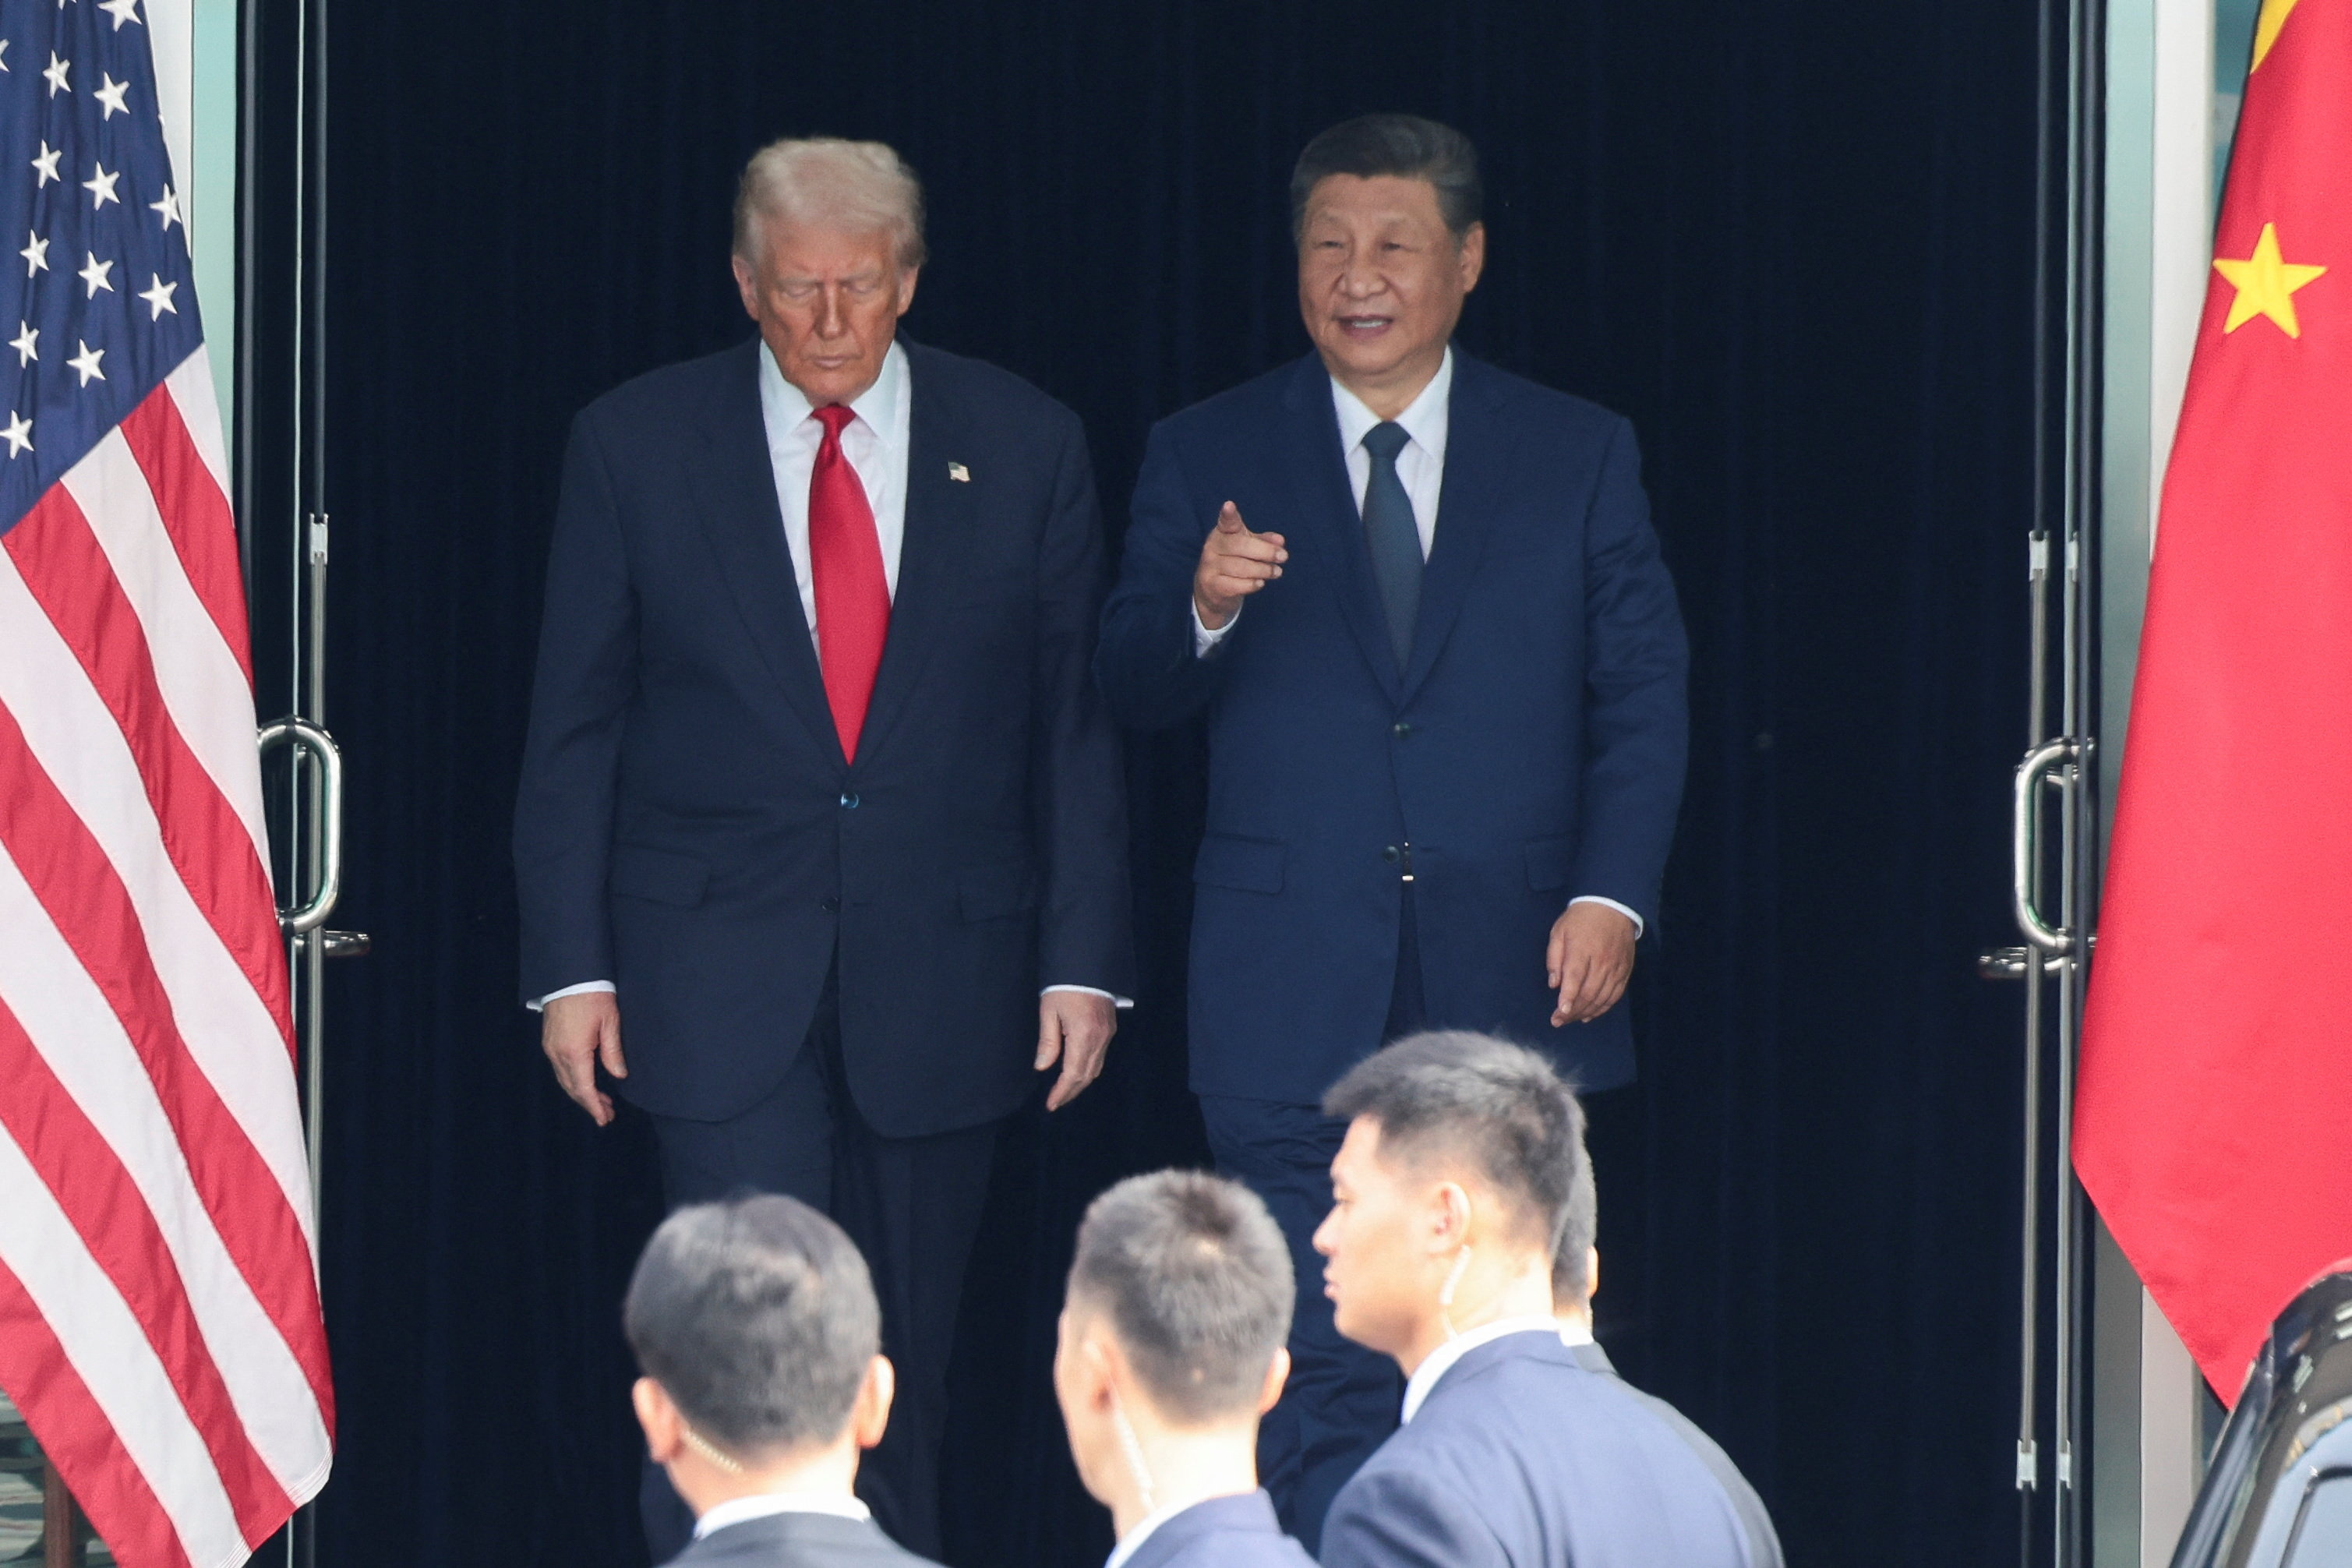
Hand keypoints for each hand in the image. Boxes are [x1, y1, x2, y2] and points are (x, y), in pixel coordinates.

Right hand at [543, 990, 626, 1124]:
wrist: (570, 975)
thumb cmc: (593, 996)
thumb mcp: (610, 1023)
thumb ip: (613, 1052)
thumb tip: (619, 1075)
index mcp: (574, 1052)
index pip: (584, 1088)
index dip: (595, 1106)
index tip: (605, 1118)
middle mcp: (558, 1053)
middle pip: (572, 1088)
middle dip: (589, 1104)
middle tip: (607, 1115)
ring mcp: (550, 1048)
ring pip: (564, 1080)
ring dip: (581, 1093)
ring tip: (601, 1102)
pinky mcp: (549, 1041)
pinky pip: (560, 1069)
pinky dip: (573, 1080)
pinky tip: (586, 1082)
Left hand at [1036, 991, 1117, 1110]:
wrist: (1089, 965)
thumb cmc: (1064, 986)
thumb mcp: (1049, 1011)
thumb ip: (1048, 1042)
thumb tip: (1042, 1067)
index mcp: (1083, 1036)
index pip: (1072, 1074)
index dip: (1061, 1092)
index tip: (1050, 1104)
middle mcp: (1100, 1039)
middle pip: (1086, 1076)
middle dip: (1071, 1092)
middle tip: (1055, 1102)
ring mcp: (1108, 1035)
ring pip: (1096, 1068)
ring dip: (1080, 1082)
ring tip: (1064, 1091)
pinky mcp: (1110, 1029)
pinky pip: (1100, 1057)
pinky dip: (1088, 1069)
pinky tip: (1077, 1071)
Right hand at [1193, 502, 1287, 629]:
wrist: (1213, 590)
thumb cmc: (1234, 561)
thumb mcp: (1249, 547)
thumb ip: (1264, 542)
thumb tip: (1280, 541)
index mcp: (1222, 532)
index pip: (1226, 522)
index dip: (1228, 514)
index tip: (1229, 505)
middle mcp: (1212, 547)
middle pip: (1240, 546)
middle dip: (1265, 551)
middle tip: (1283, 556)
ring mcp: (1210, 567)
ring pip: (1240, 567)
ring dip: (1263, 570)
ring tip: (1277, 572)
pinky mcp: (1212, 585)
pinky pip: (1235, 585)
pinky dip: (1251, 584)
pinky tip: (1260, 583)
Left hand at [1547, 904, 1637, 1026]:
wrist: (1612, 906)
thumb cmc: (1580, 919)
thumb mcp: (1559, 931)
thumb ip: (1554, 958)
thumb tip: (1554, 985)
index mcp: (1582, 950)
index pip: (1575, 979)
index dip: (1567, 999)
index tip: (1559, 1014)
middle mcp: (1601, 961)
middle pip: (1588, 993)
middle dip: (1573, 1012)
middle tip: (1558, 1021)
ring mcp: (1616, 968)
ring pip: (1602, 998)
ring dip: (1586, 1012)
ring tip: (1572, 1020)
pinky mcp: (1625, 971)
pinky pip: (1615, 995)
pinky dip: (1603, 1008)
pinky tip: (1590, 1015)